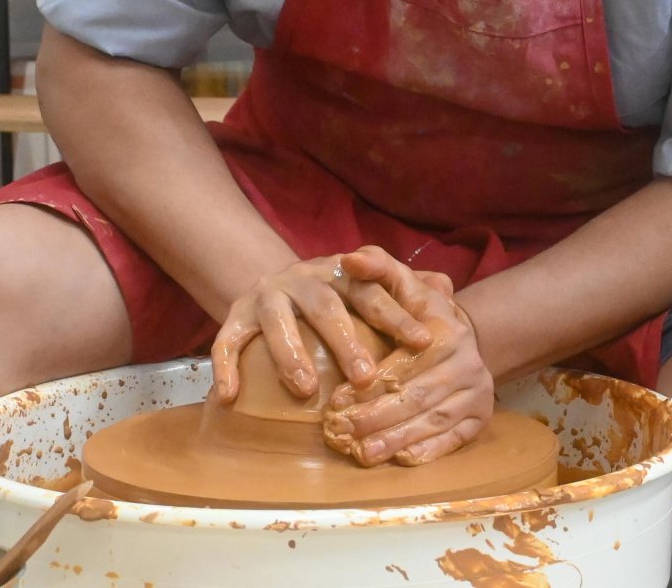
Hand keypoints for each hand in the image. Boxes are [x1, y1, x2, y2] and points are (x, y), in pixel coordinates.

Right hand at [210, 253, 434, 402]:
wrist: (273, 284)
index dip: (397, 314)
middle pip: (326, 306)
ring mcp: (266, 295)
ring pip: (276, 321)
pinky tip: (229, 397)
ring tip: (307, 389)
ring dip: (290, 355)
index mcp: (340, 274)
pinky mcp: (235, 315)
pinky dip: (225, 367)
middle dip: (346, 341)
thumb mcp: (366, 289)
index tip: (421, 341)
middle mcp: (302, 279)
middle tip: (366, 378)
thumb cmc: (334, 298)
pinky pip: (227, 340)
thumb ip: (405, 290)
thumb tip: (446, 289)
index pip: (372, 290)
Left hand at [322, 246, 494, 466]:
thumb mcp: (400, 284)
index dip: (369, 383)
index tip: (335, 399)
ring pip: (433, 421)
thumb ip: (376, 268)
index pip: (404, 363)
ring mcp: (478, 393)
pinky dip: (427, 452)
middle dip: (376, 417)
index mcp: (446, 330)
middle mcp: (468, 362)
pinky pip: (454, 440)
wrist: (461, 337)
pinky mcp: (482, 419)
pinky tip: (400, 461)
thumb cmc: (416, 312)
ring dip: (396, 440)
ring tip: (362, 453)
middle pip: (417, 396)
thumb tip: (348, 260)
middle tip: (341, 432)